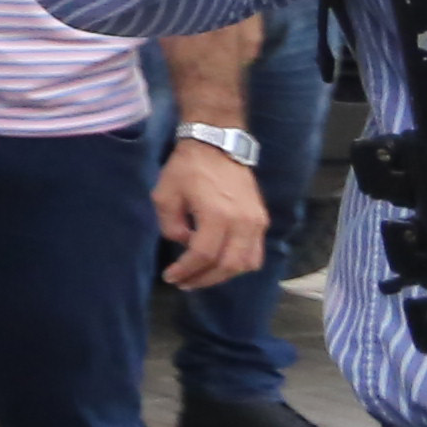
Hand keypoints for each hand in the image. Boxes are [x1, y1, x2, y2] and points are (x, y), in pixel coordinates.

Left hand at [158, 139, 269, 290]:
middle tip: (184, 282)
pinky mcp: (261, 219)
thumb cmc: (188, 167)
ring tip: (201, 276)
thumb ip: (170, 225)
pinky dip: (239, 264)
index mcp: (217, 215)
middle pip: (227, 266)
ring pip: (246, 264)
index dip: (186, 270)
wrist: (217, 144)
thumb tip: (183, 243)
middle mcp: (242, 222)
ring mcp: (256, 222)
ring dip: (223, 275)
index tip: (170, 276)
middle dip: (203, 279)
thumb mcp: (165, 194)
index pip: (203, 255)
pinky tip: (220, 264)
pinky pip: (256, 253)